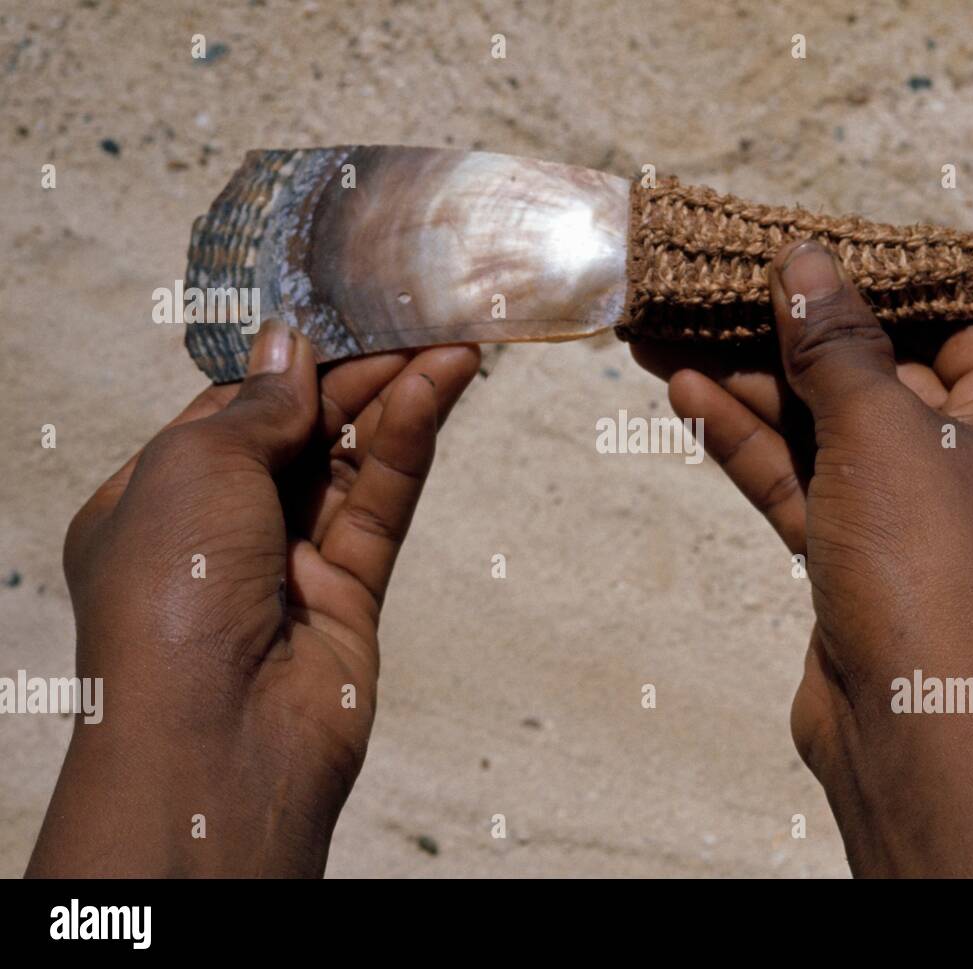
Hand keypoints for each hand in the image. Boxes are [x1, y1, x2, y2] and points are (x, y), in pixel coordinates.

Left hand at [28, 321, 479, 876]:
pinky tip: (438, 390)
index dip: (284, 365)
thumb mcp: (194, 468)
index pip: (227, 414)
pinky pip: (383, 504)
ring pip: (351, 464)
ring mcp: (288, 563)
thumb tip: (290, 346)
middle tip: (412, 320)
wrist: (216, 738)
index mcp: (155, 502)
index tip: (336, 316)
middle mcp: (221, 532)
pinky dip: (410, 445)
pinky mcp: (351, 592)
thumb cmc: (168, 597)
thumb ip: (256, 405)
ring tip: (448, 343)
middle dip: (353, 376)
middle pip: (298, 433)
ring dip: (395, 401)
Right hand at [634, 241, 972, 875]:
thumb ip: (838, 342)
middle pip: (871, 372)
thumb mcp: (882, 430)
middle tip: (703, 294)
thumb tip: (805, 261)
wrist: (914, 732)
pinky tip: (688, 397)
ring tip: (664, 338)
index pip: (945, 322)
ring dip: (749, 387)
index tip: (793, 254)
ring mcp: (912, 514)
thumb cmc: (930, 568)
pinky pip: (803, 481)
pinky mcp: (857, 557)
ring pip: (824, 430)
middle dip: (782, 338)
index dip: (868, 285)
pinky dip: (750, 443)